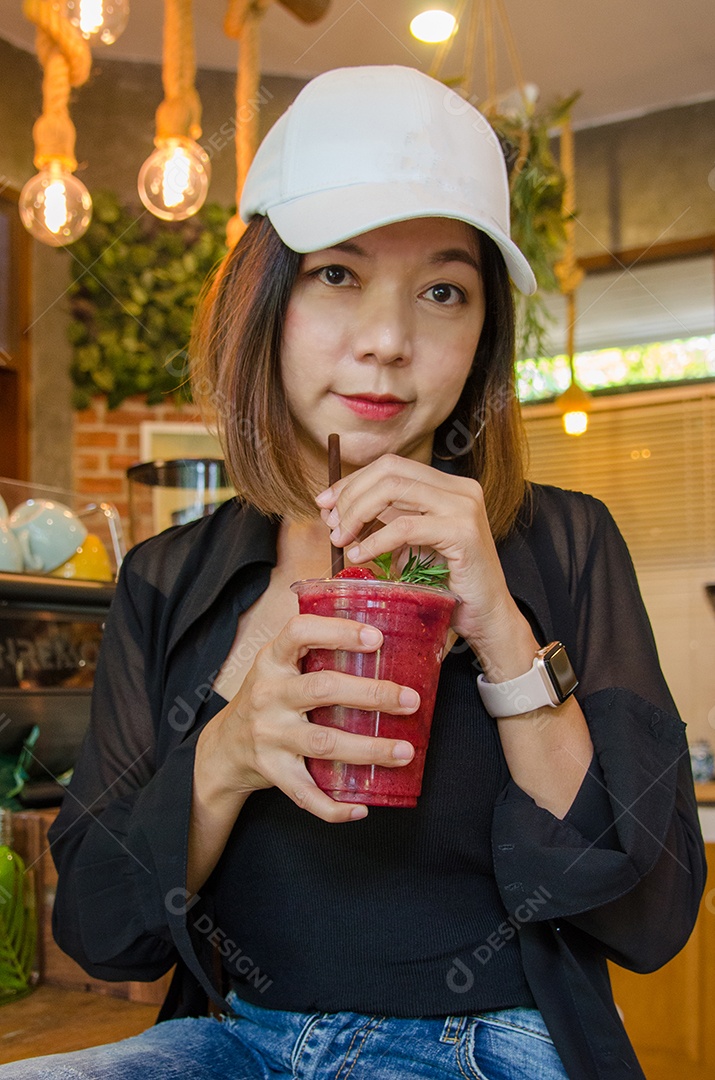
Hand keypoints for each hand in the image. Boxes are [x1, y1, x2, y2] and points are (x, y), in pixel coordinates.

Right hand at [210, 613, 419, 822]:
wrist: (223, 748)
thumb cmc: (269, 698)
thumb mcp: (278, 667)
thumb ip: (315, 650)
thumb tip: (384, 635)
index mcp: (272, 662)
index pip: (299, 633)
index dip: (337, 632)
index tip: (376, 638)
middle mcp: (269, 695)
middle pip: (323, 689)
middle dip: (371, 694)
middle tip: (410, 700)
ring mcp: (269, 735)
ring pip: (323, 742)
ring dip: (368, 749)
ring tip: (405, 751)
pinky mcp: (272, 771)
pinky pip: (305, 793)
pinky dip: (334, 806)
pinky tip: (362, 807)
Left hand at [315, 454, 522, 652]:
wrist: (487, 617)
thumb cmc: (449, 585)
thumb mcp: (412, 544)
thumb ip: (385, 522)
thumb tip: (336, 512)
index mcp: (449, 486)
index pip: (391, 466)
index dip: (353, 480)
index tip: (325, 503)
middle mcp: (460, 488)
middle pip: (389, 471)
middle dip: (351, 495)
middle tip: (331, 524)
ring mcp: (464, 507)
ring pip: (393, 490)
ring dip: (358, 513)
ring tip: (341, 540)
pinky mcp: (462, 532)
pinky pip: (404, 527)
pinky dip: (375, 540)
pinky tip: (359, 555)